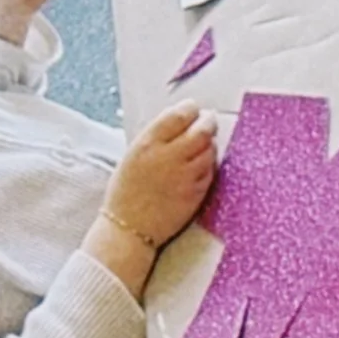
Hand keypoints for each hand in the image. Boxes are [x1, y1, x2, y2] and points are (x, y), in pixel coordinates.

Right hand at [110, 106, 218, 251]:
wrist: (128, 229)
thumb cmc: (127, 191)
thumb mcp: (134, 154)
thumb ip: (157, 136)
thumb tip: (180, 120)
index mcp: (149, 143)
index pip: (179, 115)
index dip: (191, 108)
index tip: (195, 108)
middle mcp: (169, 157)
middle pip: (202, 130)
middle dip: (209, 122)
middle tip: (209, 121)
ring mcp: (185, 177)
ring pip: (210, 151)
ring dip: (210, 143)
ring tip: (204, 143)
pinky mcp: (195, 194)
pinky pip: (209, 172)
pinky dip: (209, 164)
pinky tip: (201, 164)